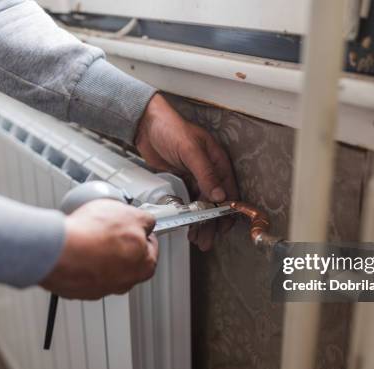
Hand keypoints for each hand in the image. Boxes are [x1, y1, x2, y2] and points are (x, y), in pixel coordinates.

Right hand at [40, 200, 157, 299]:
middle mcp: (124, 282)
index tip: (134, 225)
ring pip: (104, 267)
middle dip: (120, 244)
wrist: (60, 252)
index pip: (151, 248)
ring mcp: (100, 288)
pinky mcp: (77, 289)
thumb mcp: (132, 215)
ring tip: (89, 236)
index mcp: (145, 266)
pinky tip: (76, 247)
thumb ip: (145, 220)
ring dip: (99, 254)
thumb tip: (146, 221)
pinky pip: (83, 272)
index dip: (141, 232)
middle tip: (109, 229)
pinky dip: (81, 261)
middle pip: (128, 260)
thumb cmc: (96, 236)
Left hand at [135, 94, 238, 250]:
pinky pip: (189, 200)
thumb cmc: (170, 128)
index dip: (228, 210)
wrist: (145, 125)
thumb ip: (206, 173)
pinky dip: (190, 213)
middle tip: (208, 239)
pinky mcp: (182, 179)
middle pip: (216, 201)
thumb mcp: (190, 150)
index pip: (229, 189)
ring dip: (201, 221)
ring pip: (203, 204)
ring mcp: (195, 175)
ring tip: (198, 238)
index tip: (224, 226)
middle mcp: (209, 169)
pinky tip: (188, 224)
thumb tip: (220, 196)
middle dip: (213, 222)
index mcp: (217, 160)